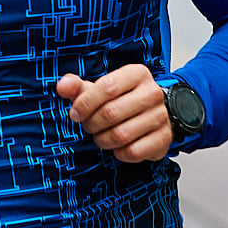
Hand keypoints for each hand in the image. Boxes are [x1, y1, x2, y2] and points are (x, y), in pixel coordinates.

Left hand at [56, 64, 172, 162]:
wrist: (153, 113)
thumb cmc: (123, 100)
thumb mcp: (99, 89)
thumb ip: (78, 87)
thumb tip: (62, 86)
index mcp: (137, 74)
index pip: (106, 87)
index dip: (85, 103)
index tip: (76, 113)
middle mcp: (152, 93)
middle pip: (111, 113)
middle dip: (92, 124)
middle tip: (89, 126)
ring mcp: (161, 116)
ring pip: (121, 135)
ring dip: (103, 140)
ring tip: (102, 136)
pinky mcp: (164, 138)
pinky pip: (134, 152)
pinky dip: (120, 153)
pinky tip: (119, 146)